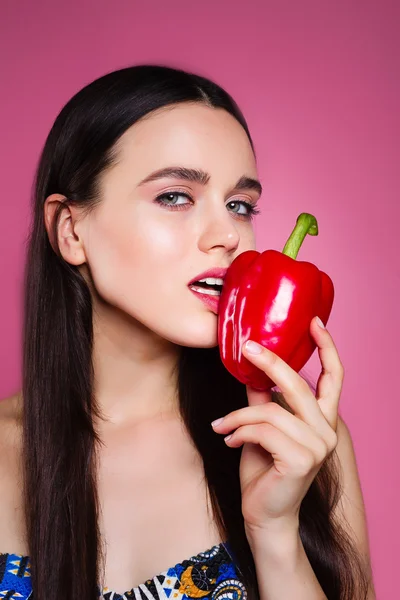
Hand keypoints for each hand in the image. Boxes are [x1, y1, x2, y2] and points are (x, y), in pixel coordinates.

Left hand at [211, 316, 341, 535]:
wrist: (264, 513)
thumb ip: (262, 397)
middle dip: (270, 362)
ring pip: (271, 410)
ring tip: (223, 426)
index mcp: (322, 420)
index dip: (327, 349)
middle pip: (298, 385)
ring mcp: (317, 447)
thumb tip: (250, 367)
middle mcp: (327, 431)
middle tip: (246, 346)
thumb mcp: (262, 426)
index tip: (315, 322)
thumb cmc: (264, 470)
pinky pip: (262, 429)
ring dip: (239, 416)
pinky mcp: (301, 459)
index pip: (334, 379)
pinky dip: (239, 430)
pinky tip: (229, 441)